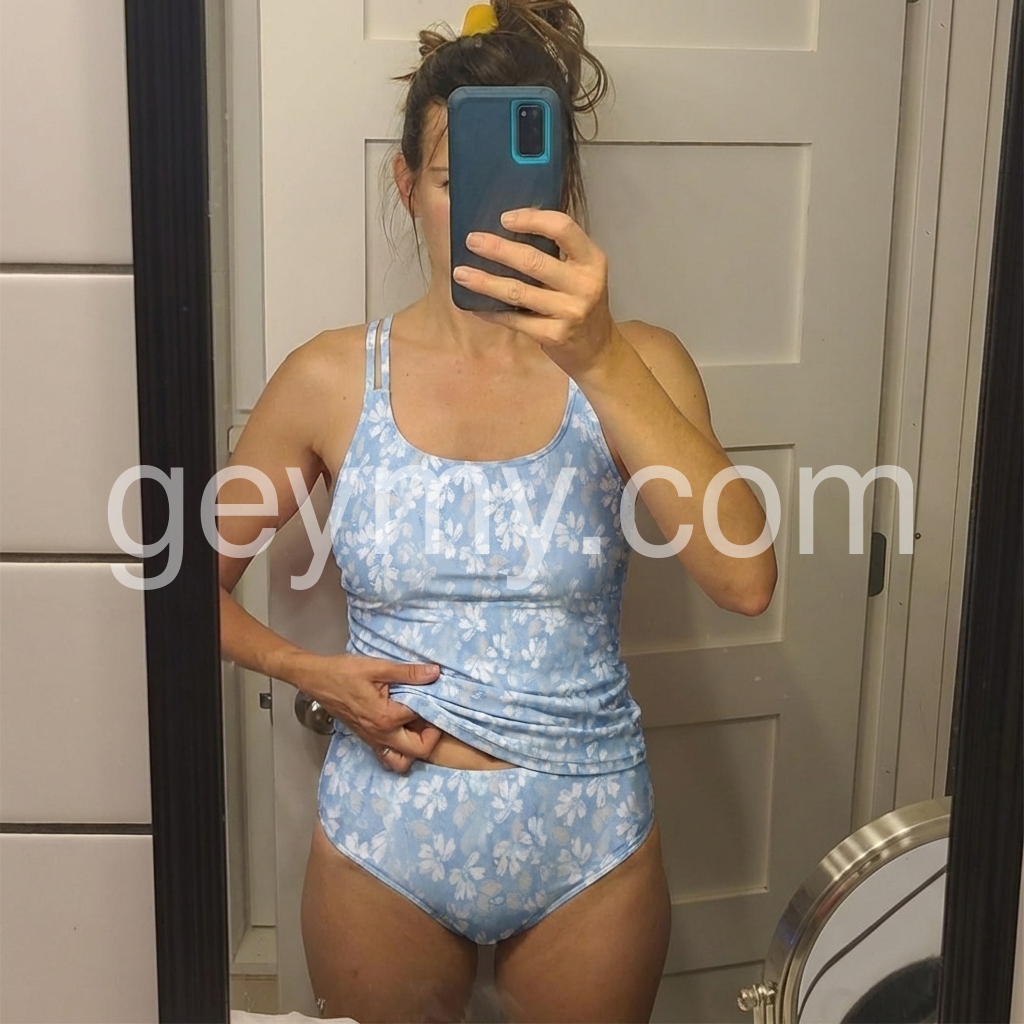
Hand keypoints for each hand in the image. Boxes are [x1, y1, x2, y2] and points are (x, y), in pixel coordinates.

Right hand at [302, 654, 442, 772]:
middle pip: (419, 750)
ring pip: (402, 761)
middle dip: (433, 735)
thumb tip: (435, 673)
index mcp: (386, 717)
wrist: (317, 679)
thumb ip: (409, 673)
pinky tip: (403, 730)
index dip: (435, 706)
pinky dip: (400, 751)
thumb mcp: (378, 667)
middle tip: (434, 714)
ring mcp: (373, 740)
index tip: (439, 694)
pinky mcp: (367, 739)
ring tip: (420, 725)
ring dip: (416, 748)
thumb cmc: (344, 672)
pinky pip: (388, 756)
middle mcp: (381, 735)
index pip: (422, 719)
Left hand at [454, 208, 616, 379]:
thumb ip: (556, 253)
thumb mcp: (580, 272)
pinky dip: (492, 312)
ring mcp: (570, 311)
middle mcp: (585, 284)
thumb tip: (507, 230)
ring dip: (485, 281)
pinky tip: (475, 305)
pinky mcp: (555, 335)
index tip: (504, 219)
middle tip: (472, 241)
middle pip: (533, 260)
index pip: (562, 228)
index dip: (531, 219)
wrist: (597, 350)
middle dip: (497, 249)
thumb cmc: (580, 303)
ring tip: (461, 273)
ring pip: (518, 291)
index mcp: (592, 260)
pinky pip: (515, 320)